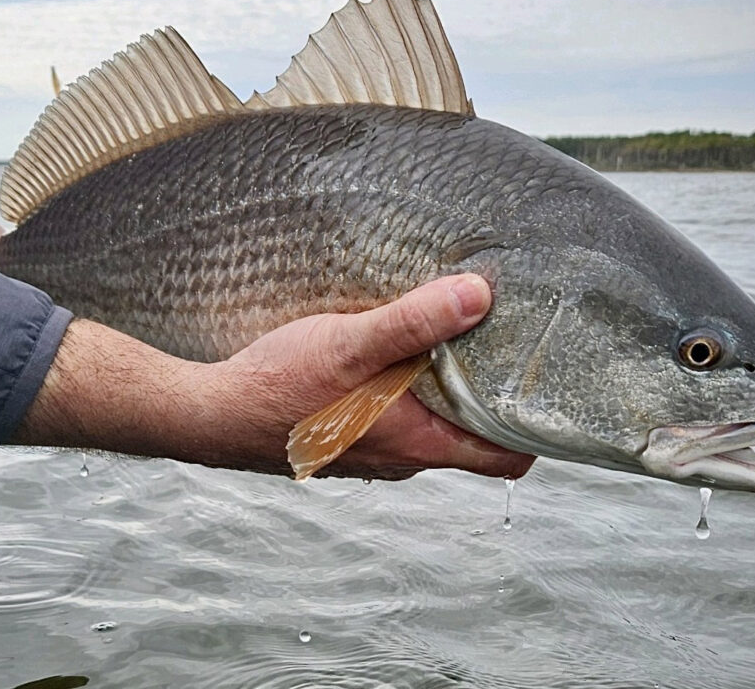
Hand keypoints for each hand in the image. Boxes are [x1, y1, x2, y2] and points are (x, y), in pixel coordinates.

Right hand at [216, 274, 535, 479]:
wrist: (211, 415)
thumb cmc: (279, 388)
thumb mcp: (351, 345)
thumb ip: (413, 322)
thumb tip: (478, 295)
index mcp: (419, 445)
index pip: (506, 457)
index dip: (534, 425)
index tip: (543, 380)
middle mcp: (403, 458)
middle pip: (474, 437)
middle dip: (494, 396)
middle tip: (504, 342)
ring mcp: (375, 451)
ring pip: (434, 425)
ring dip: (448, 389)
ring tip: (454, 336)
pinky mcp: (348, 436)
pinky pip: (398, 418)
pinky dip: (410, 390)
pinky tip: (394, 351)